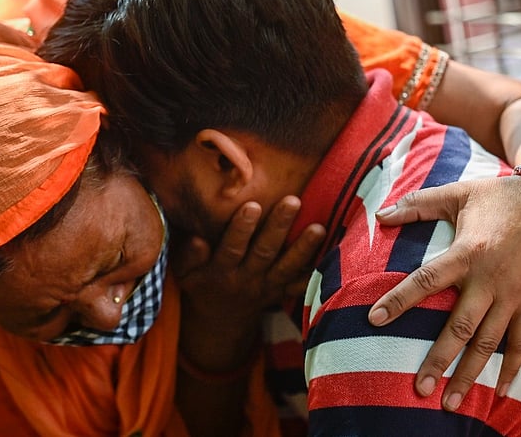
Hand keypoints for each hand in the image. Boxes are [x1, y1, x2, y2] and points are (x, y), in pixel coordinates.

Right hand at [172, 196, 324, 327]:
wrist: (221, 319)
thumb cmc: (201, 283)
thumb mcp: (185, 273)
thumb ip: (188, 255)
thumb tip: (199, 239)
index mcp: (221, 271)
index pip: (232, 248)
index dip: (241, 229)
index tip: (252, 205)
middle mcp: (247, 279)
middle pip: (264, 253)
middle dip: (278, 227)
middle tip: (293, 201)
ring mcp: (268, 287)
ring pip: (287, 268)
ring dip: (304, 248)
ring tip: (318, 228)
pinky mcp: (283, 292)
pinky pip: (302, 284)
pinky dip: (318, 272)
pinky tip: (335, 255)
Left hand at [370, 176, 520, 411]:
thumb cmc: (498, 196)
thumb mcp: (456, 192)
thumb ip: (417, 204)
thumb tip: (380, 214)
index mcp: (467, 252)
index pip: (426, 280)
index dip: (399, 301)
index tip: (373, 320)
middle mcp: (490, 280)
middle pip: (461, 327)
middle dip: (439, 360)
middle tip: (419, 388)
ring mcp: (515, 295)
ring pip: (490, 343)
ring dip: (471, 375)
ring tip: (451, 402)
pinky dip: (513, 368)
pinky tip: (500, 392)